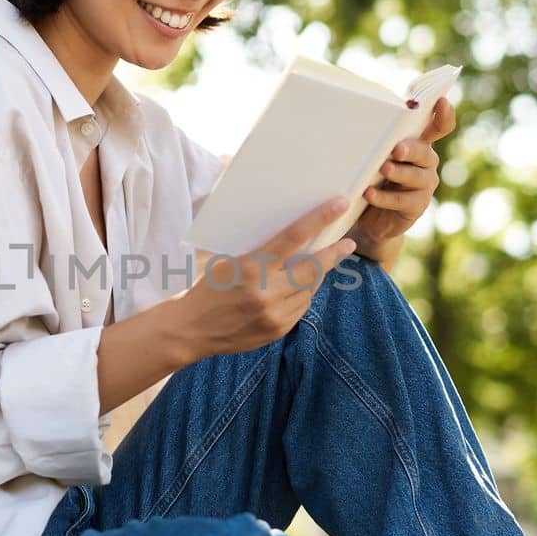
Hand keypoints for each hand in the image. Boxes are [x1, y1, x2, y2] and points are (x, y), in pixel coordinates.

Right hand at [175, 196, 357, 359]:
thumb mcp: (229, 262)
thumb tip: (295, 240)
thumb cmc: (207, 288)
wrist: (190, 330)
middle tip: (347, 244)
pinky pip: (301, 308)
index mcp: (251, 267)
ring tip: (310, 269)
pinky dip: (300, 296)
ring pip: (309, 289)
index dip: (319, 219)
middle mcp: (266, 292)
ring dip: (313, 277)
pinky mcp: (277, 331)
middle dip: (333, 254)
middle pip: (313, 268)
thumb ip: (262, 254)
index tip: (339, 204)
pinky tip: (291, 292)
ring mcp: (274, 315)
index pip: (293, 237)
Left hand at [349, 96, 457, 260]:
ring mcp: (425, 184)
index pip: (439, 127)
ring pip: (416, 176)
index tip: (441, 101)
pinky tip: (369, 194)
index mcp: (419, 144)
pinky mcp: (418, 205)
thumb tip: (361, 119)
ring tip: (382, 169)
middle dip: (411, 149)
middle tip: (395, 149)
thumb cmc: (372, 178)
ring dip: (399, 172)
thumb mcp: (375, 157)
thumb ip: (378, 141)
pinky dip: (385, 197)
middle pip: (424, 151)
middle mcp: (426, 162)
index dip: (444, 114)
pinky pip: (403, 200)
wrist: (371, 218)